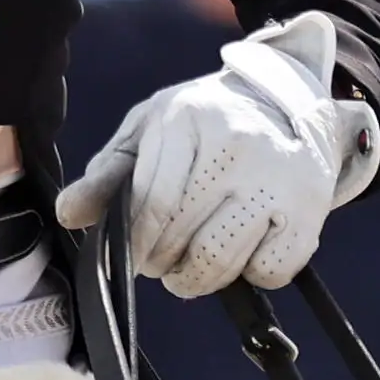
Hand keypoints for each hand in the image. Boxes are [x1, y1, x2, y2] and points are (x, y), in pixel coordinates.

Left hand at [55, 9, 378, 297]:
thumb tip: (68, 213)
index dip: (134, 243)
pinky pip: (269, 271)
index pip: (151, 204)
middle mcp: (239, 145)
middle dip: (159, 263)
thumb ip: (108, 172)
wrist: (288, 100)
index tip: (131, 255)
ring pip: (221, 261)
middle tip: (157, 262)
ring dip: (195, 279)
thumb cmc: (204, 122)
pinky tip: (241, 251)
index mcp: (189, 119)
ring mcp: (279, 179)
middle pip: (182, 238)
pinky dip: (249, 275)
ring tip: (187, 268)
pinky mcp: (311, 210)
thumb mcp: (150, 130)